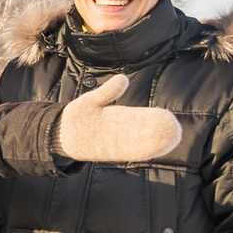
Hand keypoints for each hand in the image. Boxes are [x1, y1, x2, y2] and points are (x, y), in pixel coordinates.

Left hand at [56, 74, 182, 163]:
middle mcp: (119, 131)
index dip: (154, 118)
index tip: (169, 118)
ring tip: (168, 141)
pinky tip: (149, 152)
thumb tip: (124, 79)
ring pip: (137, 143)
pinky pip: (123, 153)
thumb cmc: (77, 115)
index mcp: (119, 117)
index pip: (141, 118)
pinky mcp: (105, 152)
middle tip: (174, 131)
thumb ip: (107, 92)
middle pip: (142, 131)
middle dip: (157, 132)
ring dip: (151, 144)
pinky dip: (136, 152)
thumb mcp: (92, 101)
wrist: (58, 132)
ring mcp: (113, 142)